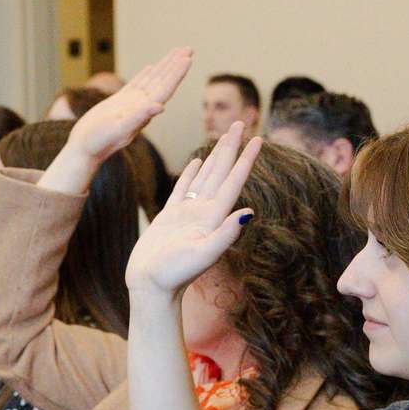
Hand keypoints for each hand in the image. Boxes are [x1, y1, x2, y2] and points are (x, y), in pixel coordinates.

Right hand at [39, 47, 191, 195]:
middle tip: (189, 48)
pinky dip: (145, 74)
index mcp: (144, 112)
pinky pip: (136, 84)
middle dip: (175, 65)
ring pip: (152, 80)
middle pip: (163, 82)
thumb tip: (160, 106)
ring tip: (176, 52)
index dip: (177, 73)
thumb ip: (139, 117)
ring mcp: (132, 104)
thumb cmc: (99, 141)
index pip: (165, 89)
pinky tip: (151, 67)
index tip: (187, 58)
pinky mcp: (120, 103)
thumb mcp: (119, 129)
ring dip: (164, 66)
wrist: (84, 149)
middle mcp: (142, 107)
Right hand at [124, 122, 260, 297]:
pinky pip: (185, 188)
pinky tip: (199, 163)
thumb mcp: (202, 255)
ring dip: (216, 156)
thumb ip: (226, 234)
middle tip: (240, 122)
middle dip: (231, 147)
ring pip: (206, 176)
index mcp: (213, 217)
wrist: (150, 287)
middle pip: (222, 172)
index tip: (258, 138)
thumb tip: (249, 212)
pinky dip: (192, 174)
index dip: (246, 159)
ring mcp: (188, 214)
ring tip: (224, 136)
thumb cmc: (173, 274)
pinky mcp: (171, 217)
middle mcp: (205, 212)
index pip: (234, 181)